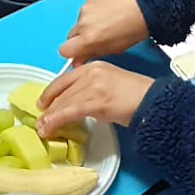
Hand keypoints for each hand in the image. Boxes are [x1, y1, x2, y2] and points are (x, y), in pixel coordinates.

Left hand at [39, 63, 154, 136]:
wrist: (153, 101)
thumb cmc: (138, 96)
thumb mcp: (110, 84)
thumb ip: (92, 88)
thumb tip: (77, 103)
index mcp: (95, 66)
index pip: (65, 79)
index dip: (51, 93)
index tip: (44, 103)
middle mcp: (91, 72)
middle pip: (62, 91)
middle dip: (49, 108)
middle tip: (42, 120)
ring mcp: (93, 86)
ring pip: (63, 102)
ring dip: (50, 118)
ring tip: (43, 128)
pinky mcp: (95, 101)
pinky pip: (68, 112)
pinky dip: (55, 121)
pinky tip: (49, 128)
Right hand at [59, 0, 149, 62]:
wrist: (146, 3)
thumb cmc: (136, 25)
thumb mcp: (116, 48)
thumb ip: (93, 55)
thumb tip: (81, 60)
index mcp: (88, 39)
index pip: (64, 51)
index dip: (73, 53)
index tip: (81, 54)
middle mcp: (83, 23)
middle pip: (70, 36)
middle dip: (80, 40)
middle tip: (97, 40)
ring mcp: (86, 9)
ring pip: (79, 23)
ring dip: (88, 25)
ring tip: (107, 24)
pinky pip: (86, 10)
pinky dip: (94, 13)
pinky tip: (109, 14)